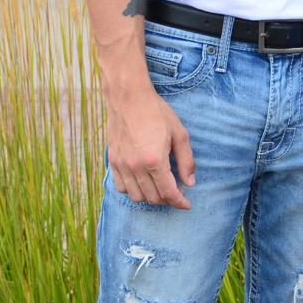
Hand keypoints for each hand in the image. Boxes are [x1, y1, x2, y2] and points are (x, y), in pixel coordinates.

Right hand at [105, 83, 195, 208]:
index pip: (169, 193)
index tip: (187, 204)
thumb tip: (190, 183)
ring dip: (151, 198)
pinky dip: (133, 191)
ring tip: (160, 189)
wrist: (128, 97)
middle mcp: (136, 166)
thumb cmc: (156, 112)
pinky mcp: (113, 161)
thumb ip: (186, 161)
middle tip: (176, 194)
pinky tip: (143, 183)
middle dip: (168, 200)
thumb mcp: (179, 134)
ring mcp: (122, 165)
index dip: (180, 202)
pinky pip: (122, 187)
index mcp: (155, 160)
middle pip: (153, 198)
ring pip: (136, 196)